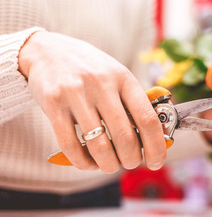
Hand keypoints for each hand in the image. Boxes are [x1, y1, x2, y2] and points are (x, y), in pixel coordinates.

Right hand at [19, 31, 165, 172]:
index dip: (156, 147)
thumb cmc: (91, 69)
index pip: (148, 119)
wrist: (49, 51)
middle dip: (131, 159)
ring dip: (109, 165)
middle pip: (125, 137)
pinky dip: (83, 162)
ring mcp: (76, 94)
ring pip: (99, 146)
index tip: (156, 162)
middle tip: (130, 162)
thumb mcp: (117, 76)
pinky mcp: (53, 105)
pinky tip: (90, 162)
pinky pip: (70, 146)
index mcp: (124, 78)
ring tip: (110, 165)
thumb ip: (134, 102)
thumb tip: (155, 137)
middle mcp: (102, 85)